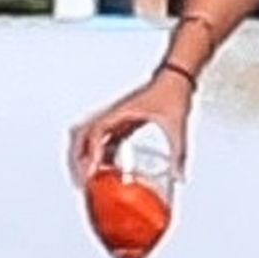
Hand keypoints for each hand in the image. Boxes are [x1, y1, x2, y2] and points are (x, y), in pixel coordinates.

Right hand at [69, 71, 192, 187]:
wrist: (176, 76)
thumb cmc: (173, 92)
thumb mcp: (177, 125)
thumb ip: (180, 152)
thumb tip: (180, 177)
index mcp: (122, 113)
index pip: (96, 132)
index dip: (91, 153)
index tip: (91, 172)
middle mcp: (114, 114)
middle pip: (81, 136)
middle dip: (77, 160)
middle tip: (83, 182)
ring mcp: (115, 117)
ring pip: (86, 136)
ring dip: (82, 156)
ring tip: (87, 177)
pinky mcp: (121, 121)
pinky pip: (102, 138)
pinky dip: (97, 153)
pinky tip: (105, 170)